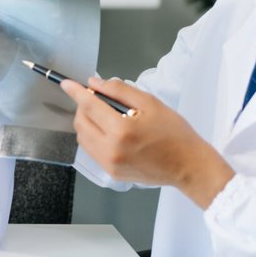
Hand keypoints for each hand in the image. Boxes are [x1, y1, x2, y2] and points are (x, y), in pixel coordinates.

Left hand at [63, 77, 234, 207]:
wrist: (189, 166)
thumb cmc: (174, 133)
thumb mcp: (151, 103)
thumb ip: (120, 91)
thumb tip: (94, 83)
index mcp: (122, 130)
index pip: (89, 106)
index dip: (76, 92)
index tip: (66, 83)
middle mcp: (111, 149)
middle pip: (81, 122)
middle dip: (84, 107)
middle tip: (98, 100)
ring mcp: (109, 164)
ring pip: (82, 137)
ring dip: (87, 122)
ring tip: (105, 116)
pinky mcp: (111, 173)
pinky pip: (91, 150)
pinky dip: (93, 137)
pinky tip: (109, 131)